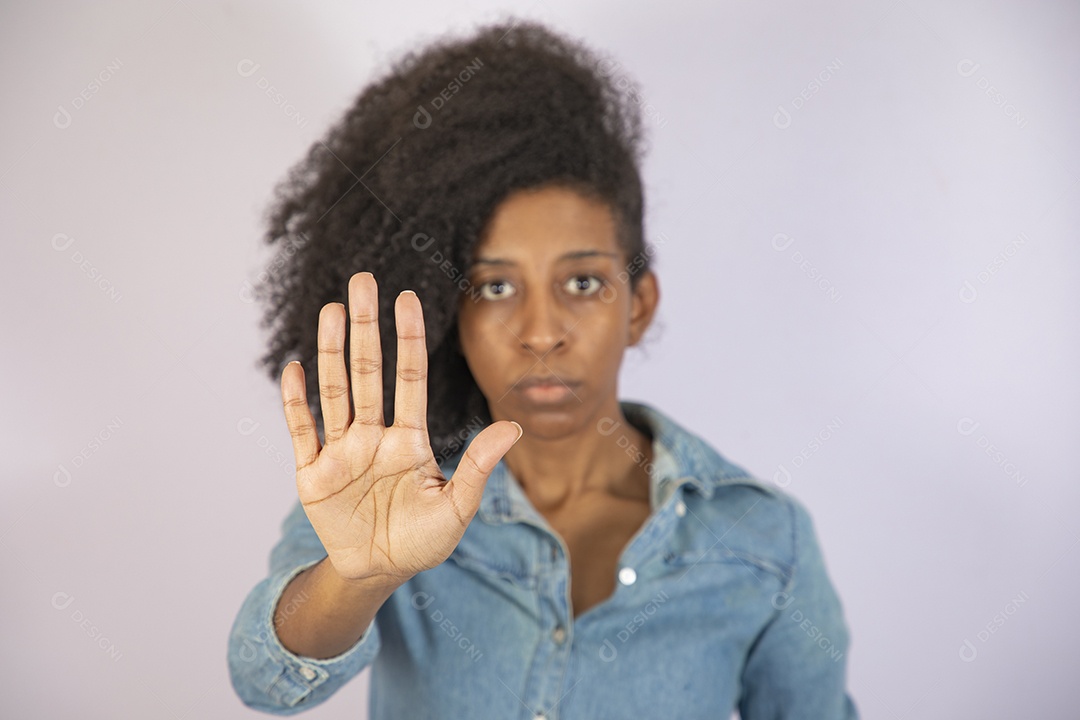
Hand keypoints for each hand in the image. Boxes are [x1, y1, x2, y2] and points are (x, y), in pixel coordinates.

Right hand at [279, 271, 521, 586]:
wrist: (379, 572)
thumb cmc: (422, 540)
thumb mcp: (456, 508)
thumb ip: (478, 467)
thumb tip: (514, 427)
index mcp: (409, 439)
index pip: (410, 378)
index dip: (408, 339)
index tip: (407, 298)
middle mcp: (373, 434)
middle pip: (368, 371)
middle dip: (366, 327)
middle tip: (362, 280)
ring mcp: (341, 450)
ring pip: (335, 390)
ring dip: (332, 351)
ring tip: (333, 309)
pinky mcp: (312, 473)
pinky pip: (302, 431)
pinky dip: (296, 401)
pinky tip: (295, 369)